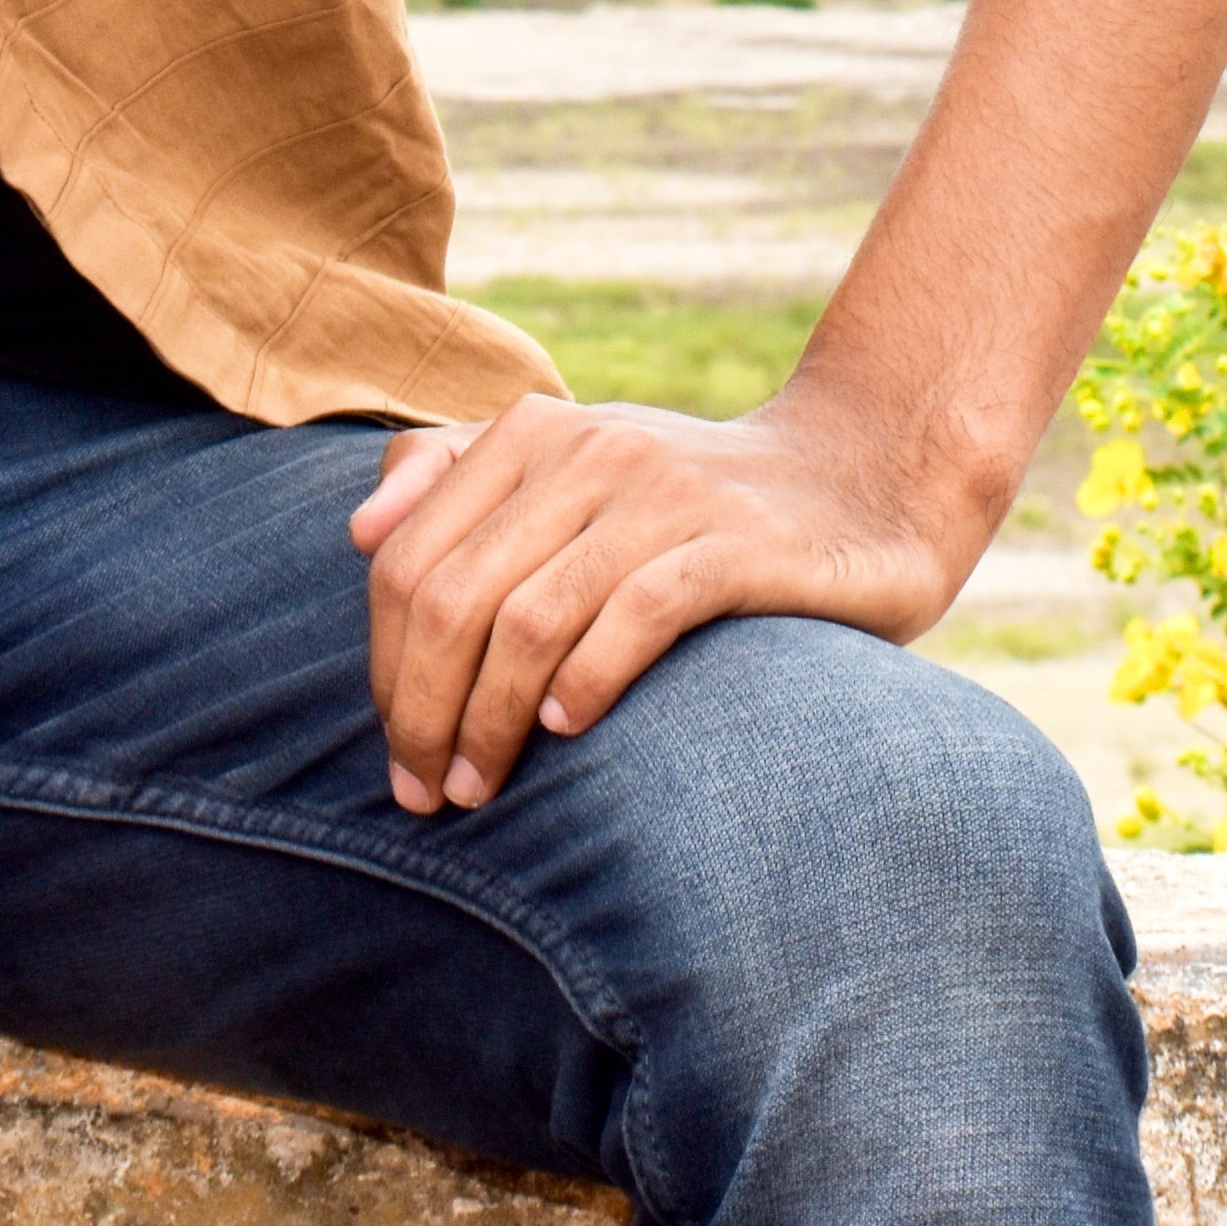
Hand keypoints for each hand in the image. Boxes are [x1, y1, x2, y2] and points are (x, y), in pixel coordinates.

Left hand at [348, 387, 980, 816]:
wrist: (866, 481)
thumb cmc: (694, 503)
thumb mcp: (577, 475)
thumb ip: (462, 481)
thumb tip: (360, 530)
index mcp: (533, 434)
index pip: (406, 558)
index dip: (385, 665)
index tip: (397, 751)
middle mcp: (590, 450)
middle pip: (454, 594)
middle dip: (423, 709)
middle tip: (428, 791)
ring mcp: (666, 493)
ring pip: (530, 616)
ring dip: (489, 720)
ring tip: (483, 787)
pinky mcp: (738, 544)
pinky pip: (635, 615)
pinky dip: (585, 681)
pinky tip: (566, 728)